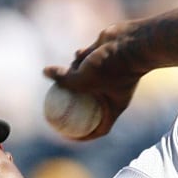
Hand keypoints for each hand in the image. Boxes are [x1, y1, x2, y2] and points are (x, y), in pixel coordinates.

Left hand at [43, 21, 143, 139]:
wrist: (133, 41)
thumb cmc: (112, 65)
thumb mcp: (83, 77)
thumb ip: (63, 78)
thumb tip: (45, 72)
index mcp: (114, 105)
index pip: (99, 129)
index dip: (83, 136)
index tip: (66, 135)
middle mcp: (112, 92)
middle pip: (88, 105)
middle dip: (72, 104)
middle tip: (54, 106)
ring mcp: (108, 76)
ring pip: (83, 78)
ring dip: (75, 73)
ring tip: (76, 67)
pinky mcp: (104, 60)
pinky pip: (86, 61)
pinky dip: (81, 58)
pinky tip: (80, 52)